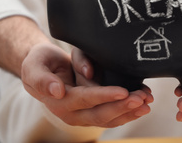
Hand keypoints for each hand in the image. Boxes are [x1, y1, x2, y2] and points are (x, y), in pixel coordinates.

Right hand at [22, 43, 152, 127]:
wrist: (43, 69)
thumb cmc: (39, 63)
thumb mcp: (34, 66)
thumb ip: (42, 78)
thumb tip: (57, 92)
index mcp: (59, 102)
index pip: (85, 100)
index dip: (105, 96)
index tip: (123, 91)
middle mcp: (72, 113)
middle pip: (100, 114)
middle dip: (123, 106)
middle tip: (142, 98)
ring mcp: (83, 116)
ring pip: (109, 119)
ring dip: (129, 112)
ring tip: (147, 102)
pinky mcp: (92, 112)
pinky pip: (112, 117)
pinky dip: (128, 112)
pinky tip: (142, 105)